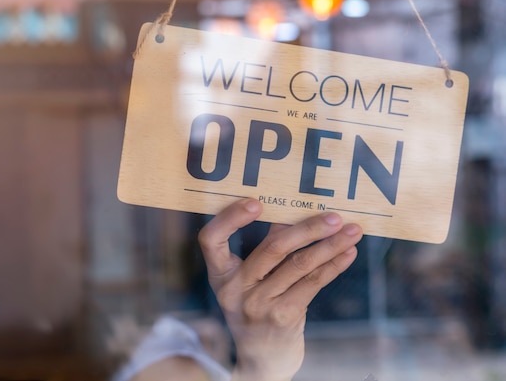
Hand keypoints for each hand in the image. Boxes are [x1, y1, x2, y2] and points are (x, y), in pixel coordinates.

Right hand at [198, 199, 362, 380]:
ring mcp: (259, 304)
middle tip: (333, 216)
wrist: (261, 360)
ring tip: (351, 231)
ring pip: (300, 264)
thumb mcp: (248, 282)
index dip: (229, 219)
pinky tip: (348, 253)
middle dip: (307, 228)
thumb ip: (265, 250)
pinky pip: (313, 283)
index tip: (256, 202)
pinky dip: (334, 265)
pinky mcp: (284, 316)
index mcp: (220, 274)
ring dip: (330, 245)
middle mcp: (235, 289)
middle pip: (272, 248)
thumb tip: (294, 215)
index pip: (211, 240)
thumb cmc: (256, 308)